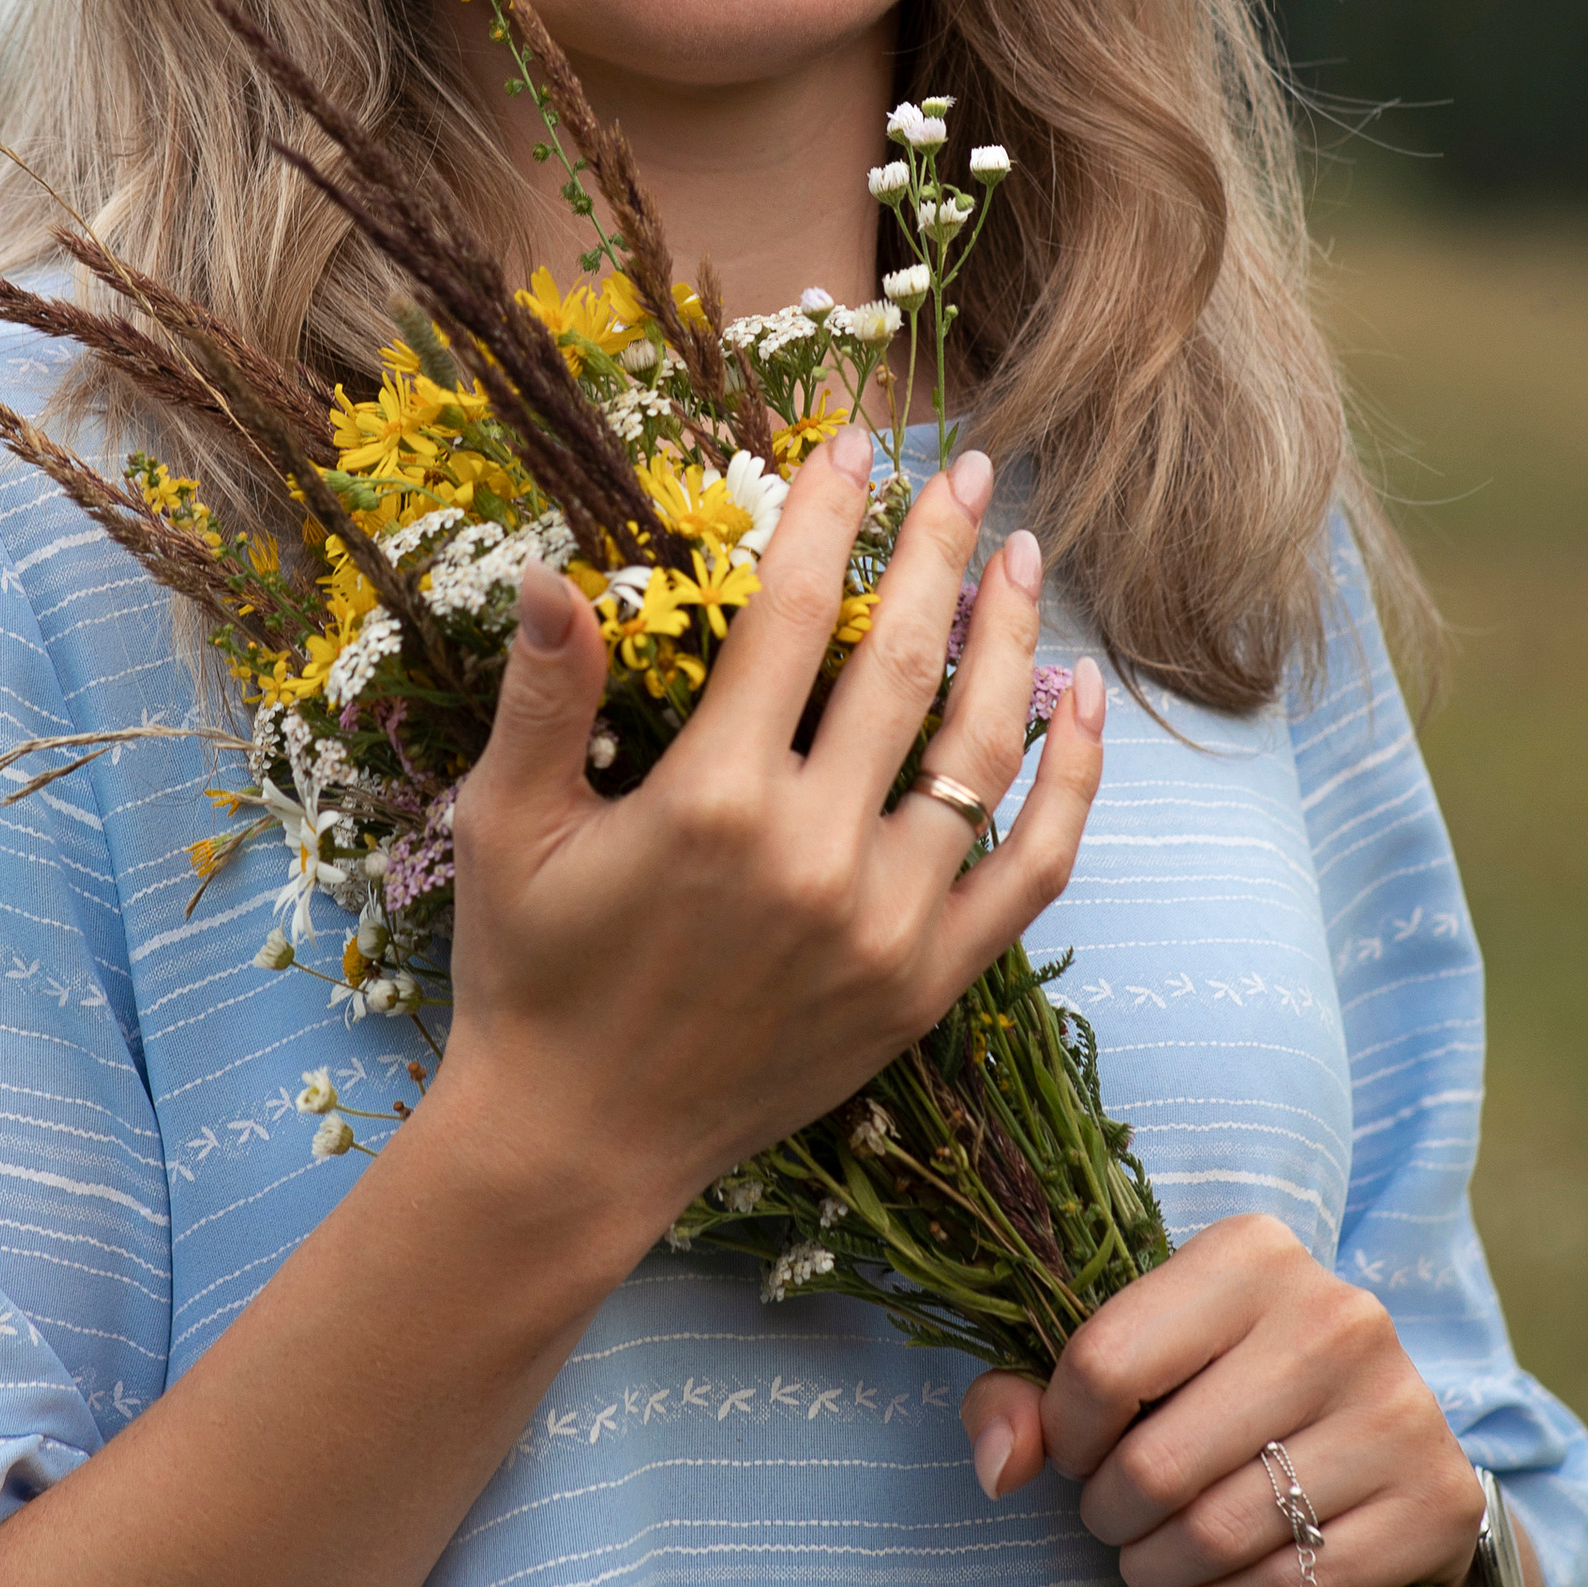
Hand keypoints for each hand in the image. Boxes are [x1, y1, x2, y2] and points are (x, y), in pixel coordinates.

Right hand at [425, 430, 1109, 1284]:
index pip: (790, 614)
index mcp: (709, 801)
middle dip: (938, 549)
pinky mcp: (926, 985)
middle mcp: (811, 856)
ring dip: (1011, 638)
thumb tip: (552, 568)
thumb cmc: (530, 973)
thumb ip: (544, 694)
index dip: (827, 514)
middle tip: (964, 470)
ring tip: (1022, 556)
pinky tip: (1079, 698)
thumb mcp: (507, 826)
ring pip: (981, 751)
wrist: (579, 1142)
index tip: (852, 444)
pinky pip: (1032, 866)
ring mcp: (884, 925)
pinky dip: (1072, 779)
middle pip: (904, 662)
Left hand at [958, 1213, 1489, 1586]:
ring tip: (1155, 1559)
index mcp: (1252, 1252)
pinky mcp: (1434, 1501)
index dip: (1063, 1432)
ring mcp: (1397, 1409)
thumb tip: (999, 1467)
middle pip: (1157, 1465)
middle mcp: (1337, 1315)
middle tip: (1116, 1520)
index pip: (1104, 1362)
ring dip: (1157, 1571)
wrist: (1388, 1443)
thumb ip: (1028, 1394)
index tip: (1077, 1451)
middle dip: (1109, 1516)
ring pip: (1217, 1536)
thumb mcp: (1130, 1358)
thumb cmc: (1224, 1389)